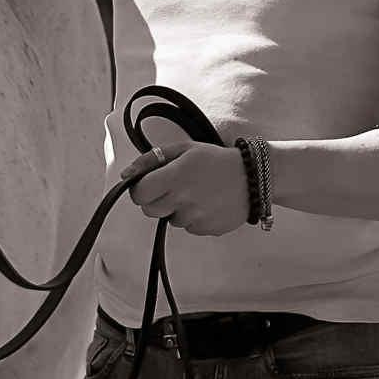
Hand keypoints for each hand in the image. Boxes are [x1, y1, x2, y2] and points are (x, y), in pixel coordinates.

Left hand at [116, 141, 249, 237]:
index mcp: (175, 176)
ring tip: (196, 193)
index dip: (141, 190)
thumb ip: (152, 159)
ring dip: (176, 209)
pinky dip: (193, 217)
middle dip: (156, 200)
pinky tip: (206, 203)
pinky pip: (188, 227)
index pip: (139, 194)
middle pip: (150, 210)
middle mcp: (183, 200)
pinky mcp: (205, 229)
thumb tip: (126, 174)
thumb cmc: (216, 160)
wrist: (252, 178)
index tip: (150, 184)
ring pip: (170, 219)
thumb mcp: (184, 149)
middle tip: (173, 187)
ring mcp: (194, 217)